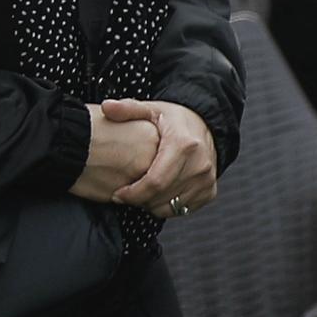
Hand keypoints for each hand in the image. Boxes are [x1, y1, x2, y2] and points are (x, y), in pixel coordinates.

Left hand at [73, 99, 217, 216]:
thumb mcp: (151, 110)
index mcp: (184, 145)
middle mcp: (199, 165)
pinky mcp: (209, 191)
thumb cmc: (174, 120)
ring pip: (172, 206)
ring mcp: (207, 180)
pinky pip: (183, 209)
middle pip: (162, 196)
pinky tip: (156, 195)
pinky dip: (167, 206)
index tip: (118, 194)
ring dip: (151, 205)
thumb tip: (106, 107)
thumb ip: (128, 109)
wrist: (206, 127)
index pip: (155, 181)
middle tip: (125, 195)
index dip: (133, 193)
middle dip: (139, 200)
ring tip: (140, 193)